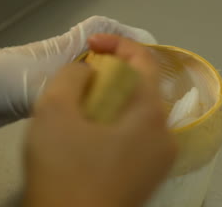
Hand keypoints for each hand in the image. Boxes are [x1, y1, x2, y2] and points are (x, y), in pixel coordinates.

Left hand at [0, 16, 156, 132]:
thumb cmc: (10, 79)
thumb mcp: (46, 82)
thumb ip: (77, 88)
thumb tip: (109, 98)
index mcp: (67, 47)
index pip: (99, 29)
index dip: (122, 36)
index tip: (143, 53)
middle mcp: (67, 59)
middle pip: (101, 58)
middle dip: (121, 69)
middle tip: (142, 89)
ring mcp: (58, 78)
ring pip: (91, 80)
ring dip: (107, 89)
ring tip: (128, 107)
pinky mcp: (51, 97)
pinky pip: (79, 99)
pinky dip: (91, 105)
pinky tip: (103, 120)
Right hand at [24, 34, 176, 206]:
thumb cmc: (63, 171)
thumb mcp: (54, 111)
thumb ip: (72, 75)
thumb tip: (89, 72)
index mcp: (152, 114)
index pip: (143, 60)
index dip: (116, 43)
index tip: (89, 43)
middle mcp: (166, 135)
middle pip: (142, 87)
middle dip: (111, 74)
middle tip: (81, 77)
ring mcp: (160, 160)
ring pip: (138, 113)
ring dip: (111, 100)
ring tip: (81, 105)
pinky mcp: (148, 178)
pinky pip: (135, 136)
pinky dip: (115, 123)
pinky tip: (89, 134)